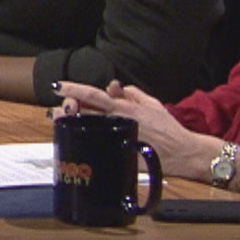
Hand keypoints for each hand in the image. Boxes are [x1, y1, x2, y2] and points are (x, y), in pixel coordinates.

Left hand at [52, 80, 223, 180]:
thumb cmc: (167, 128)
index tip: (57, 86)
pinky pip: (94, 146)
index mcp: (123, 107)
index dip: (73, 89)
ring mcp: (114, 139)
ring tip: (62, 120)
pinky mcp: (116, 154)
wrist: (182, 153)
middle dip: (66, 108)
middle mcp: (116, 121)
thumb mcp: (151, 103)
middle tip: (59, 108)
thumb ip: (130, 93)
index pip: (92, 95)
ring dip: (69, 123)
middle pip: (82, 112)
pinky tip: (77, 139)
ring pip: (83, 128)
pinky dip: (84, 140)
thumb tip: (113, 87)